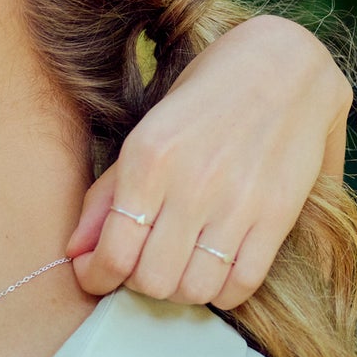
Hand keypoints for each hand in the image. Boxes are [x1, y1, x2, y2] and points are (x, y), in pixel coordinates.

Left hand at [67, 15, 350, 308]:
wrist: (281, 65)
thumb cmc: (199, 102)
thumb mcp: (141, 135)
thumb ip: (105, 196)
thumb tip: (76, 252)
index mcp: (148, 161)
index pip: (113, 253)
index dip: (97, 277)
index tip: (97, 275)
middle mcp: (192, 184)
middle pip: (153, 281)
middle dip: (138, 283)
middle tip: (142, 264)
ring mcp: (238, 202)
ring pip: (196, 289)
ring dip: (180, 290)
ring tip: (179, 267)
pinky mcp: (278, 213)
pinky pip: (242, 283)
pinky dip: (222, 291)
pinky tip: (214, 269)